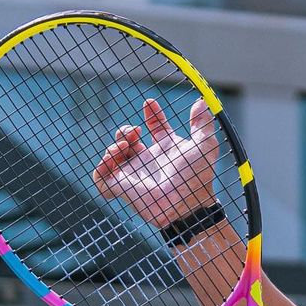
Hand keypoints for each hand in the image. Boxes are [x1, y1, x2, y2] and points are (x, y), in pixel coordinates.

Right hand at [92, 97, 217, 227]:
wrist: (187, 202)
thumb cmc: (197, 177)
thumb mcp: (204, 146)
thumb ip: (202, 124)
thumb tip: (202, 103)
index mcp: (166, 149)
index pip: (156, 127)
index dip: (153, 114)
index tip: (150, 103)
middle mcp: (149, 160)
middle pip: (129, 139)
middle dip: (126, 130)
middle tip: (135, 131)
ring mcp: (134, 173)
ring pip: (113, 155)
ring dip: (114, 145)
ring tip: (125, 144)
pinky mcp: (122, 187)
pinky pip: (101, 178)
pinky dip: (101, 166)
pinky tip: (112, 157)